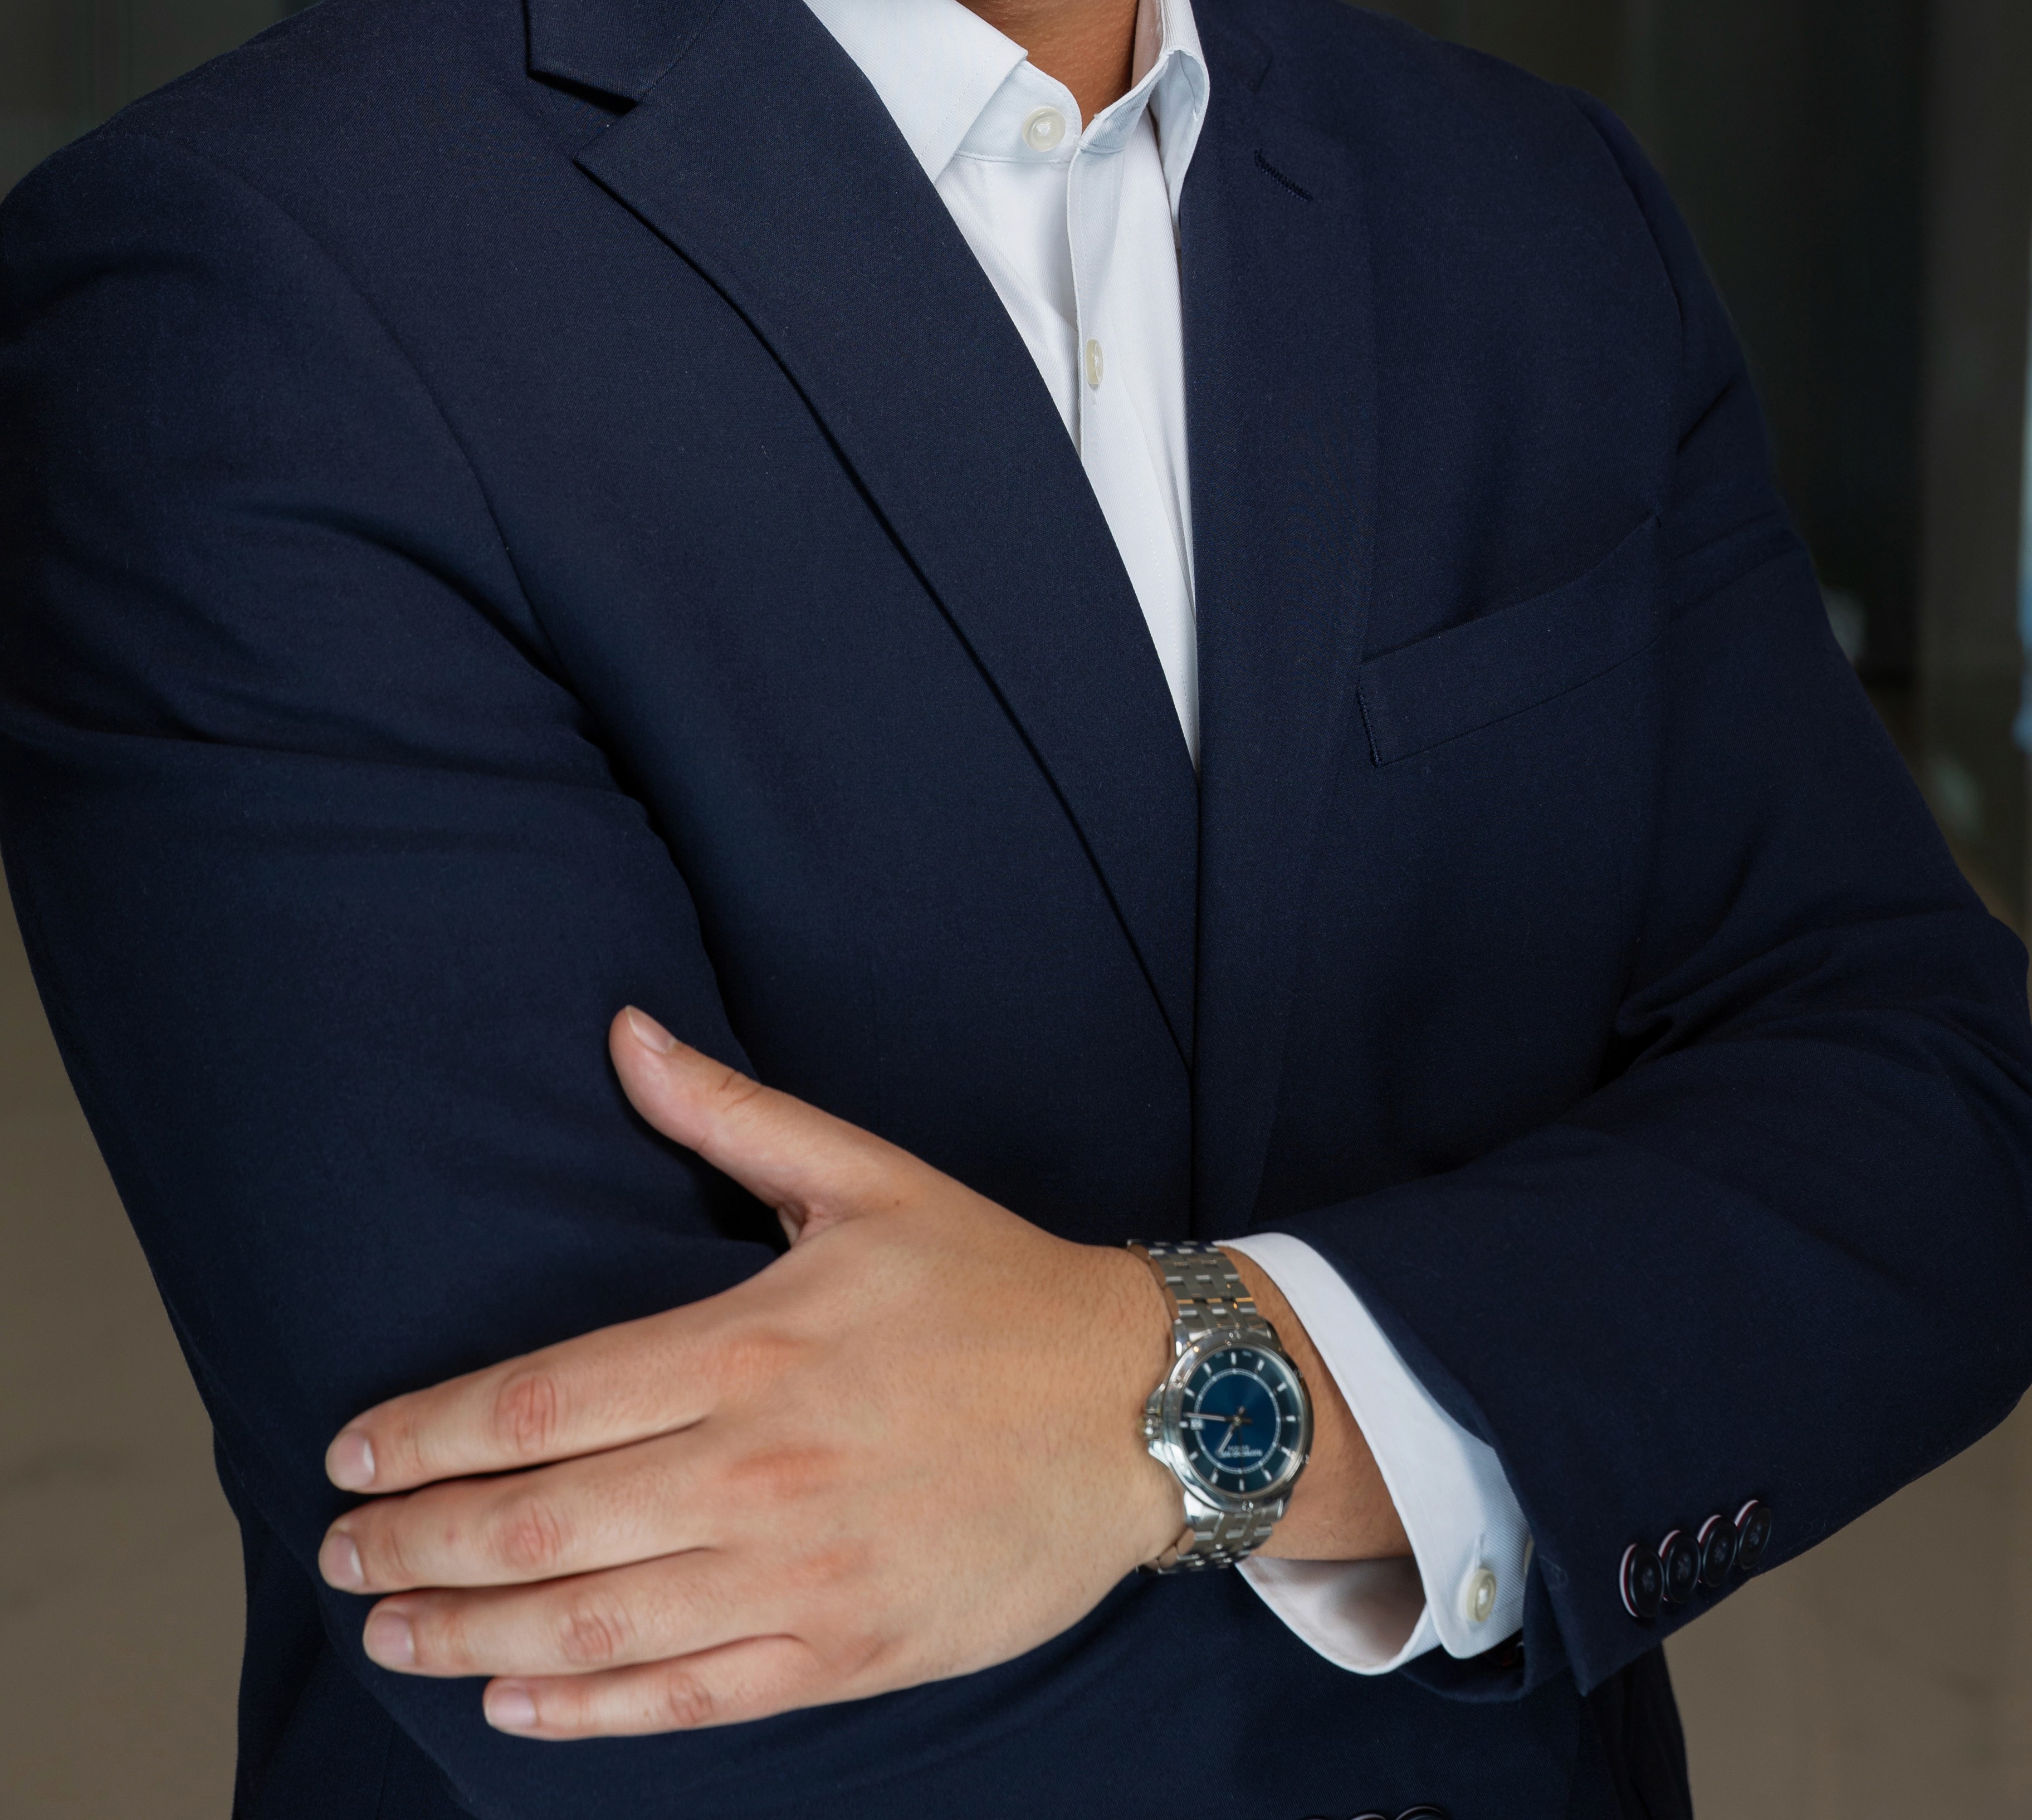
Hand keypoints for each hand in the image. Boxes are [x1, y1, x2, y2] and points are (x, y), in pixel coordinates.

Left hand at [316, 1009, 1183, 1738]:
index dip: (430, 1435)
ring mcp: (801, 1576)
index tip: (351, 1455)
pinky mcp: (846, 1653)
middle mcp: (761, 1469)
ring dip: (471, 1639)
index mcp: (754, 1346)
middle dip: (419, 1547)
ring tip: (389, 1634)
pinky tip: (512, 1704)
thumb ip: (731, 1114)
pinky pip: (689, 1699)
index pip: (544, 1403)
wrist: (1145, 1409)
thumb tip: (623, 1031)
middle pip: (543, 1527)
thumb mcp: (867, 1177)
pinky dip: (588, 1712)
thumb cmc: (994, 1287)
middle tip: (339, 1558)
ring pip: (595, 1628)